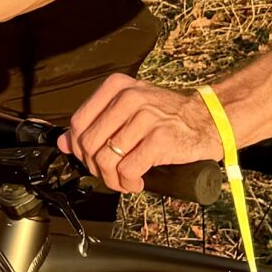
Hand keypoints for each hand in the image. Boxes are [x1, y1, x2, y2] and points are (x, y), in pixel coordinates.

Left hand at [60, 74, 222, 193]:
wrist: (208, 119)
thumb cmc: (167, 116)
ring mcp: (144, 118)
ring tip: (125, 180)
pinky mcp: (159, 140)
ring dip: (112, 180)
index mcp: (116, 87)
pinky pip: (127, 171)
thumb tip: (64, 142)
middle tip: (110, 173)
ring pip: (105, 160)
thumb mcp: (129, 109)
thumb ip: (97, 121)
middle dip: (95, 167)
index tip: (91, 158)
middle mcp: (129, 98)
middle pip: (88, 144)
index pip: (78, 123)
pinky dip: (128, 184)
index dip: (79, 148)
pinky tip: (137, 183)